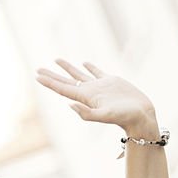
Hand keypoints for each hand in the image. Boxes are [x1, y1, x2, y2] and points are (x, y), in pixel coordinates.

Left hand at [35, 59, 156, 135]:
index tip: (36, 76)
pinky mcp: (111, 81)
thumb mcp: (105, 116)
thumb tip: (70, 105)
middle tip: (38, 69)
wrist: (141, 116)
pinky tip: (84, 62)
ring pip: (79, 75)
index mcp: (85, 98)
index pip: (63, 88)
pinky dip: (89, 67)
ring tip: (56, 60)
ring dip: (68, 68)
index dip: (49, 82)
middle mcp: (89, 92)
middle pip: (66, 81)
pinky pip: (96, 72)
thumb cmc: (124, 117)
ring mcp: (100, 86)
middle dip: (52, 75)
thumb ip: (87, 113)